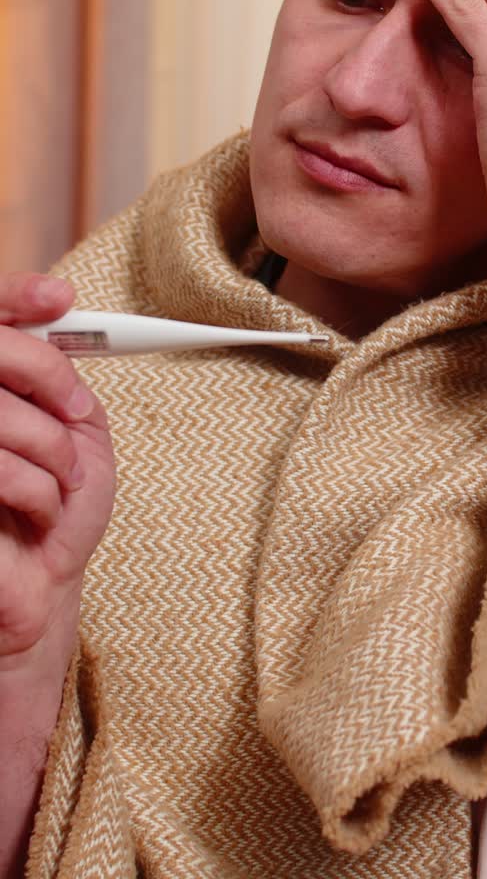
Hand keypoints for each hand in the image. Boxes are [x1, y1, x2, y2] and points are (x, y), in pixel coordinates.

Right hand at [0, 274, 114, 669]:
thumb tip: (57, 311)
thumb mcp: (76, 430)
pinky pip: (2, 469)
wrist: (41, 592)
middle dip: (48, 373)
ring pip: (4, 414)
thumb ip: (59, 375)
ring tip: (59, 487)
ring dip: (54, 453)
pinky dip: (40, 493)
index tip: (58, 297)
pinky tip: (37, 516)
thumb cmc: (56, 512)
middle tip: (74, 410)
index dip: (15, 296)